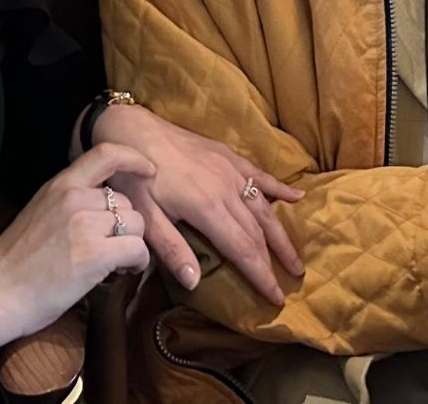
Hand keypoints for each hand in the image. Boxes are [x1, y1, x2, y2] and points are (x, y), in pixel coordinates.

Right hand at [0, 144, 156, 374]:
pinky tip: (119, 273)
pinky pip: (138, 249)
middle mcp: (73, 198)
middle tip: (112, 249)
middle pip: (128, 201)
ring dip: (132, 245)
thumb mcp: (39, 215)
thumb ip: (69, 205)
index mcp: (58, 186)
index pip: (105, 154)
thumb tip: (102, 209)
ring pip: (137, 224)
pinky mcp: (96, 253)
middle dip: (127, 226)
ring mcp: (85, 224)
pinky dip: (136, 263)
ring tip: (114, 264)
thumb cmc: (13, 265)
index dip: (133, 159)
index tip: (148, 170)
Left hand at [90, 103, 304, 301]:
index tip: (277, 298)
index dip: (262, 275)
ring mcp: (230, 170)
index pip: (243, 250)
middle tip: (293, 281)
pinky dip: (279, 188)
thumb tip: (195, 283)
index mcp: (207, 208)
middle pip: (258, 231)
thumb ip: (172, 250)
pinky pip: (259, 174)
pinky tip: (297, 196)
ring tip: (295, 256)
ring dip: (281, 233)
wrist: (130, 129)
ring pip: (264, 207)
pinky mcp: (227, 156)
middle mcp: (226, 189)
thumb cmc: (133, 178)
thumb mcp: (145, 217)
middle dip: (276, 259)